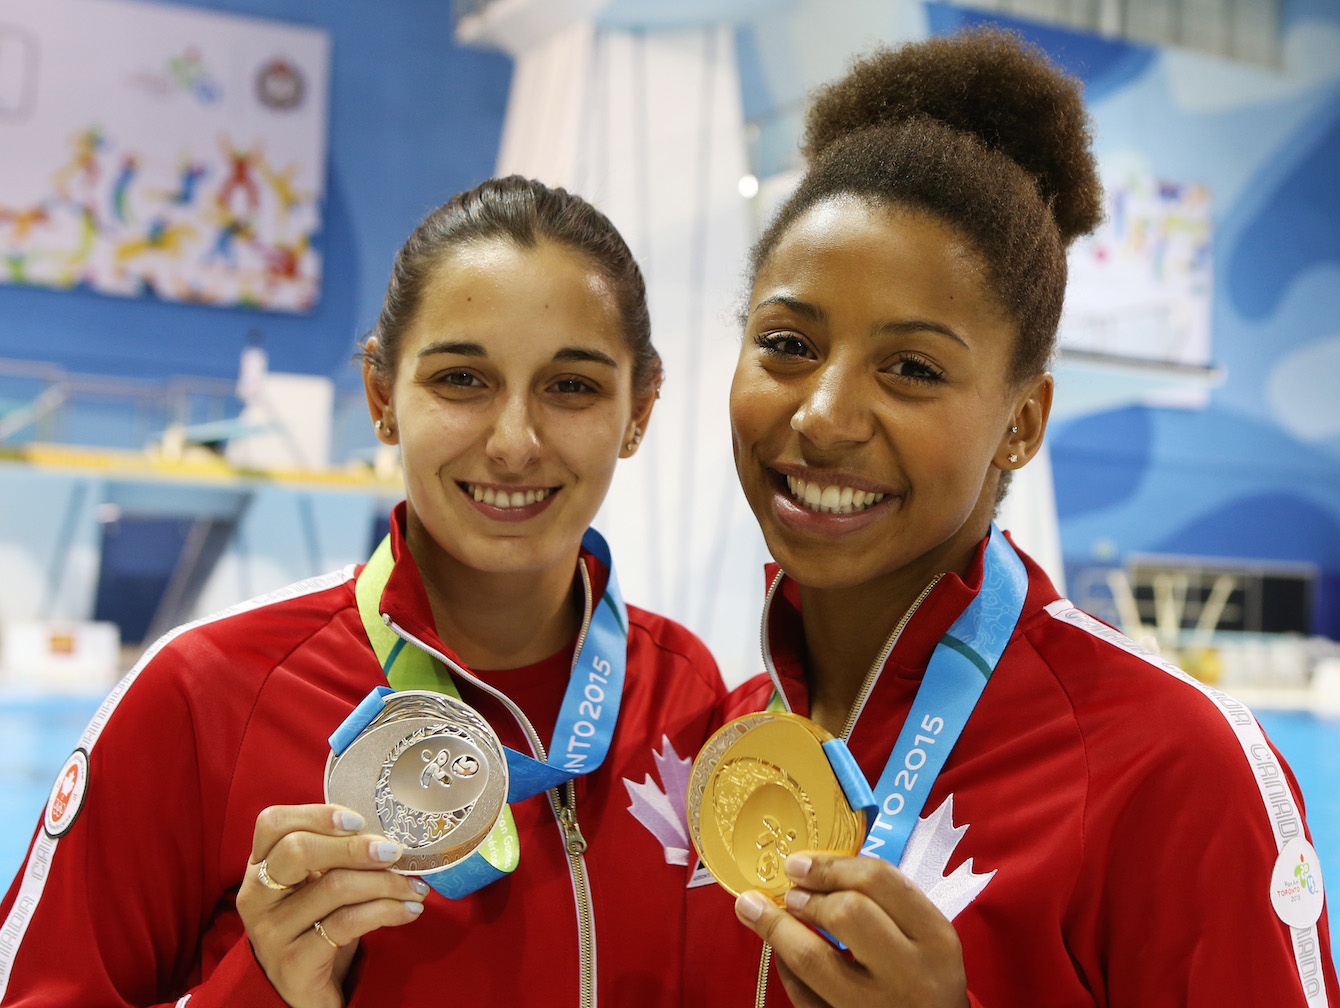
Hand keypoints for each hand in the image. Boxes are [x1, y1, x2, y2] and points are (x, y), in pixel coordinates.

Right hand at [236, 804, 428, 1007]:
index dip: (316, 815)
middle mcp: (258, 897)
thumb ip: (335, 857)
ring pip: (333, 887)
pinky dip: (386, 911)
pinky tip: (408, 910)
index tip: (358, 821)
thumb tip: (387, 833)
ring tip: (415, 888)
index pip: (273, 824)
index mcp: (261, 868)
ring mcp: (272, 932)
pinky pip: (347, 923)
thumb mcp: (316, 888)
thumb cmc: (316, 929)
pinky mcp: (294, 963)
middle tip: (394, 852)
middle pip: (298, 851)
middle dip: (354, 847)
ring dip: (385, 882)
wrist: (305, 995)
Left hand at [734, 851, 967, 1007]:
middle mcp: (911, 975)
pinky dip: (785, 969)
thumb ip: (884, 902)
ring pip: (813, 960)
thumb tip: (812, 869)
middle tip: (791, 892)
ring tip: (764, 912)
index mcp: (935, 939)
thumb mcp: (926, 936)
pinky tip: (780, 953)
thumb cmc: (927, 976)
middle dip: (809, 896)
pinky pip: (803, 997)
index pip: (879, 880)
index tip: (798, 863)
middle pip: (847, 913)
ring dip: (778, 928)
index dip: (829, 865)